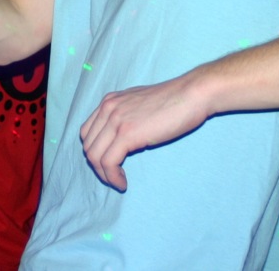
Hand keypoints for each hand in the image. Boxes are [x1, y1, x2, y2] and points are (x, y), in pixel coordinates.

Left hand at [79, 73, 212, 191]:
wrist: (191, 95)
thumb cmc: (173, 102)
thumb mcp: (140, 104)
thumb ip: (126, 116)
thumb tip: (121, 137)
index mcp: (109, 101)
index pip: (87, 132)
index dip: (95, 151)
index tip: (109, 163)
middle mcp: (108, 108)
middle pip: (88, 145)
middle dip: (97, 166)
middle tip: (113, 176)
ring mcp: (116, 120)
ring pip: (94, 156)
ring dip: (104, 175)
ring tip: (118, 182)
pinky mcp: (127, 133)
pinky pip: (108, 162)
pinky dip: (112, 177)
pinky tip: (123, 183)